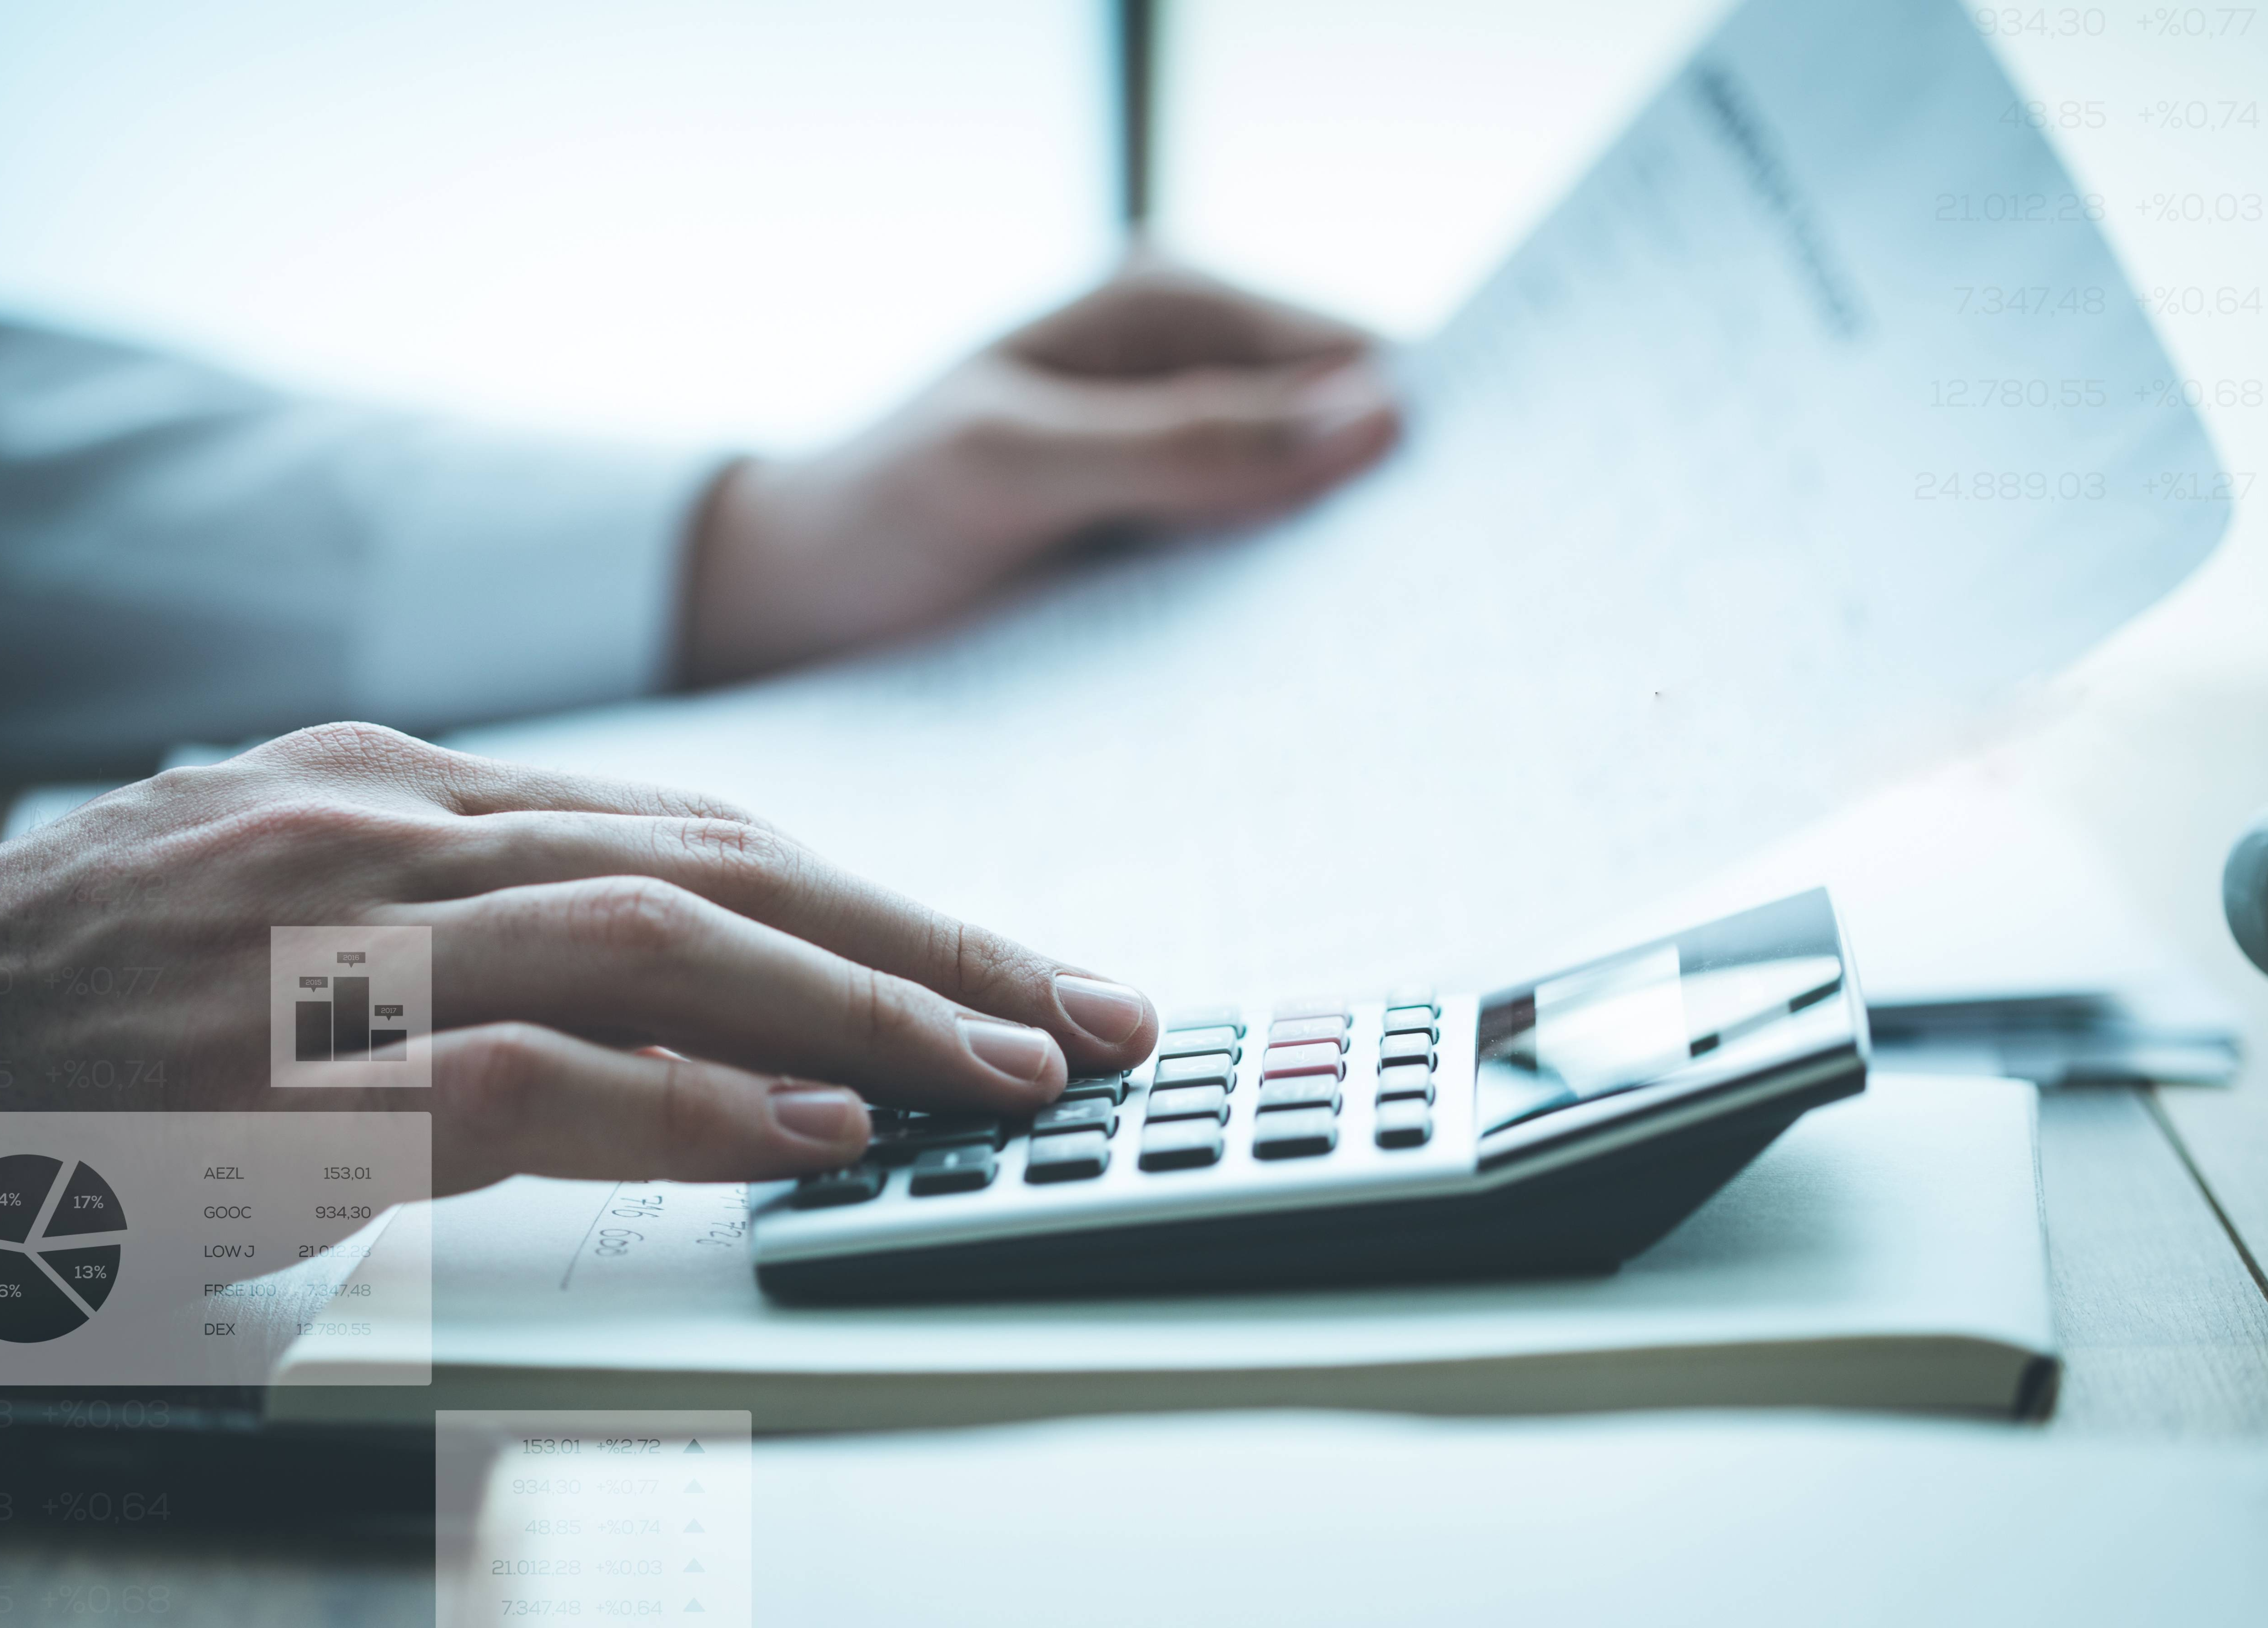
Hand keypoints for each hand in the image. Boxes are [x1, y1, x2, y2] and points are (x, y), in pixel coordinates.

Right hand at [0, 724, 1158, 1194]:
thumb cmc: (78, 1012)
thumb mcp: (291, 918)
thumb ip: (475, 939)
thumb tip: (687, 1018)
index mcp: (405, 793)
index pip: (707, 831)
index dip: (883, 902)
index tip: (1014, 970)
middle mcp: (396, 831)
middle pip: (735, 862)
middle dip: (935, 942)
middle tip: (1093, 1012)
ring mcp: (341, 937)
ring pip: (674, 935)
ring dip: (867, 1008)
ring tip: (1014, 1071)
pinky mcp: (286, 1064)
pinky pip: (539, 1070)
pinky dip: (694, 1100)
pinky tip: (817, 1134)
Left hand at [680, 258, 1400, 683]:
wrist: (785, 602)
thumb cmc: (873, 513)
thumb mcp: (1011, 467)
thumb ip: (1182, 443)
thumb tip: (1373, 418)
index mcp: (1170, 303)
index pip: (1354, 353)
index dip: (1421, 434)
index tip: (1482, 529)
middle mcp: (1193, 368)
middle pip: (1348, 433)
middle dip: (1393, 516)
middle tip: (1452, 623)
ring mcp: (1184, 461)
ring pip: (1313, 513)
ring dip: (1344, 582)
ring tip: (1402, 667)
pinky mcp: (1163, 546)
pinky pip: (1258, 573)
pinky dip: (1288, 621)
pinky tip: (1317, 685)